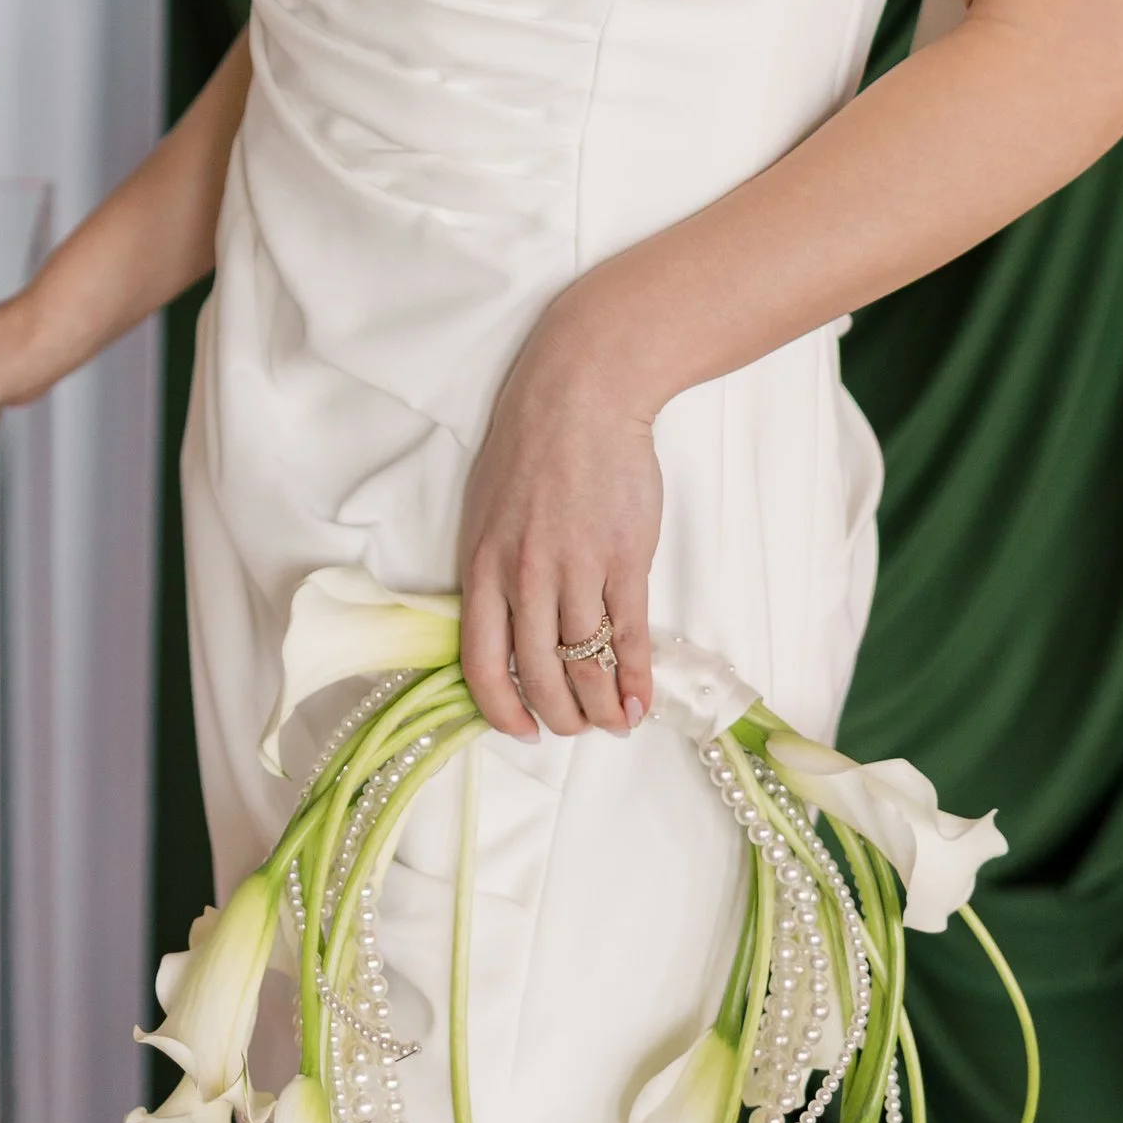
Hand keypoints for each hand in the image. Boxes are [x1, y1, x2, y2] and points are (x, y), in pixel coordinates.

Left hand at [458, 288, 661, 741]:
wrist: (583, 394)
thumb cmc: (532, 445)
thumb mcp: (489, 509)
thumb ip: (495, 567)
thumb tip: (509, 625)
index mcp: (482, 566)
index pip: (481, 662)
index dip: (501, 708)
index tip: (521, 728)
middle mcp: (524, 577)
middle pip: (538, 676)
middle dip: (559, 716)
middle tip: (575, 728)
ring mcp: (576, 570)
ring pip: (586, 665)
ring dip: (602, 706)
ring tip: (614, 722)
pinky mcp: (624, 561)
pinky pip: (629, 638)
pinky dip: (636, 679)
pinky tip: (641, 701)